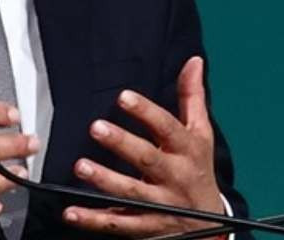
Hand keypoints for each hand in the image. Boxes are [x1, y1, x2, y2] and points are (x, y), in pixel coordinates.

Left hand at [63, 56, 227, 238]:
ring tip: (80, 167)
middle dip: (122, 144)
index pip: (168, 128)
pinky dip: (93, 219)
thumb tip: (193, 61)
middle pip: (148, 160)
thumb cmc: (198, 168)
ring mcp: (161, 204)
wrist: (212, 224)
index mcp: (187, 150)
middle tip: (96, 127)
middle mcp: (175, 176)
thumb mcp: (200, 133)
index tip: (123, 97)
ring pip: (132, 193)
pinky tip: (71, 211)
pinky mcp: (147, 225)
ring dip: (105, 180)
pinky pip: (119, 223)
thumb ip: (192, 97)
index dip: (146, 112)